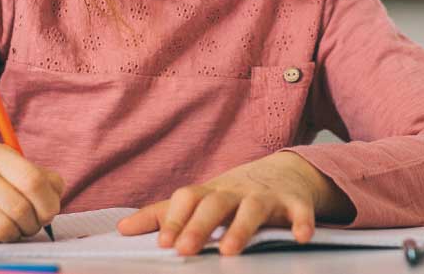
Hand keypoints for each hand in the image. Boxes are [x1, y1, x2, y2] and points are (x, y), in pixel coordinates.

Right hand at [0, 142, 63, 241]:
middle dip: (35, 222)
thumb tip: (55, 196)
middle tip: (35, 223)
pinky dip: (0, 239)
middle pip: (20, 207)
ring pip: (4, 227)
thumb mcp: (13, 169)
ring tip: (18, 227)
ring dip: (19, 233)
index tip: (50, 211)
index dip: (48, 202)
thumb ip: (43, 179)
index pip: (33, 180)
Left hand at [116, 151, 352, 255]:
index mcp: (210, 193)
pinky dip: (301, 222)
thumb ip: (162, 216)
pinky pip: (299, 211)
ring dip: (241, 228)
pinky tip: (301, 237)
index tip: (163, 245)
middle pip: (215, 203)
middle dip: (199, 226)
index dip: (174, 220)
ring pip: (253, 208)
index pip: (187, 199)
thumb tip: (122, 228)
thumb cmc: (234, 193)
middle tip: (184, 251)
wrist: (285, 172)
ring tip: (229, 251)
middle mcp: (236, 192)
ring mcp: (266, 195)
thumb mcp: (200, 200)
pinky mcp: (295, 203)